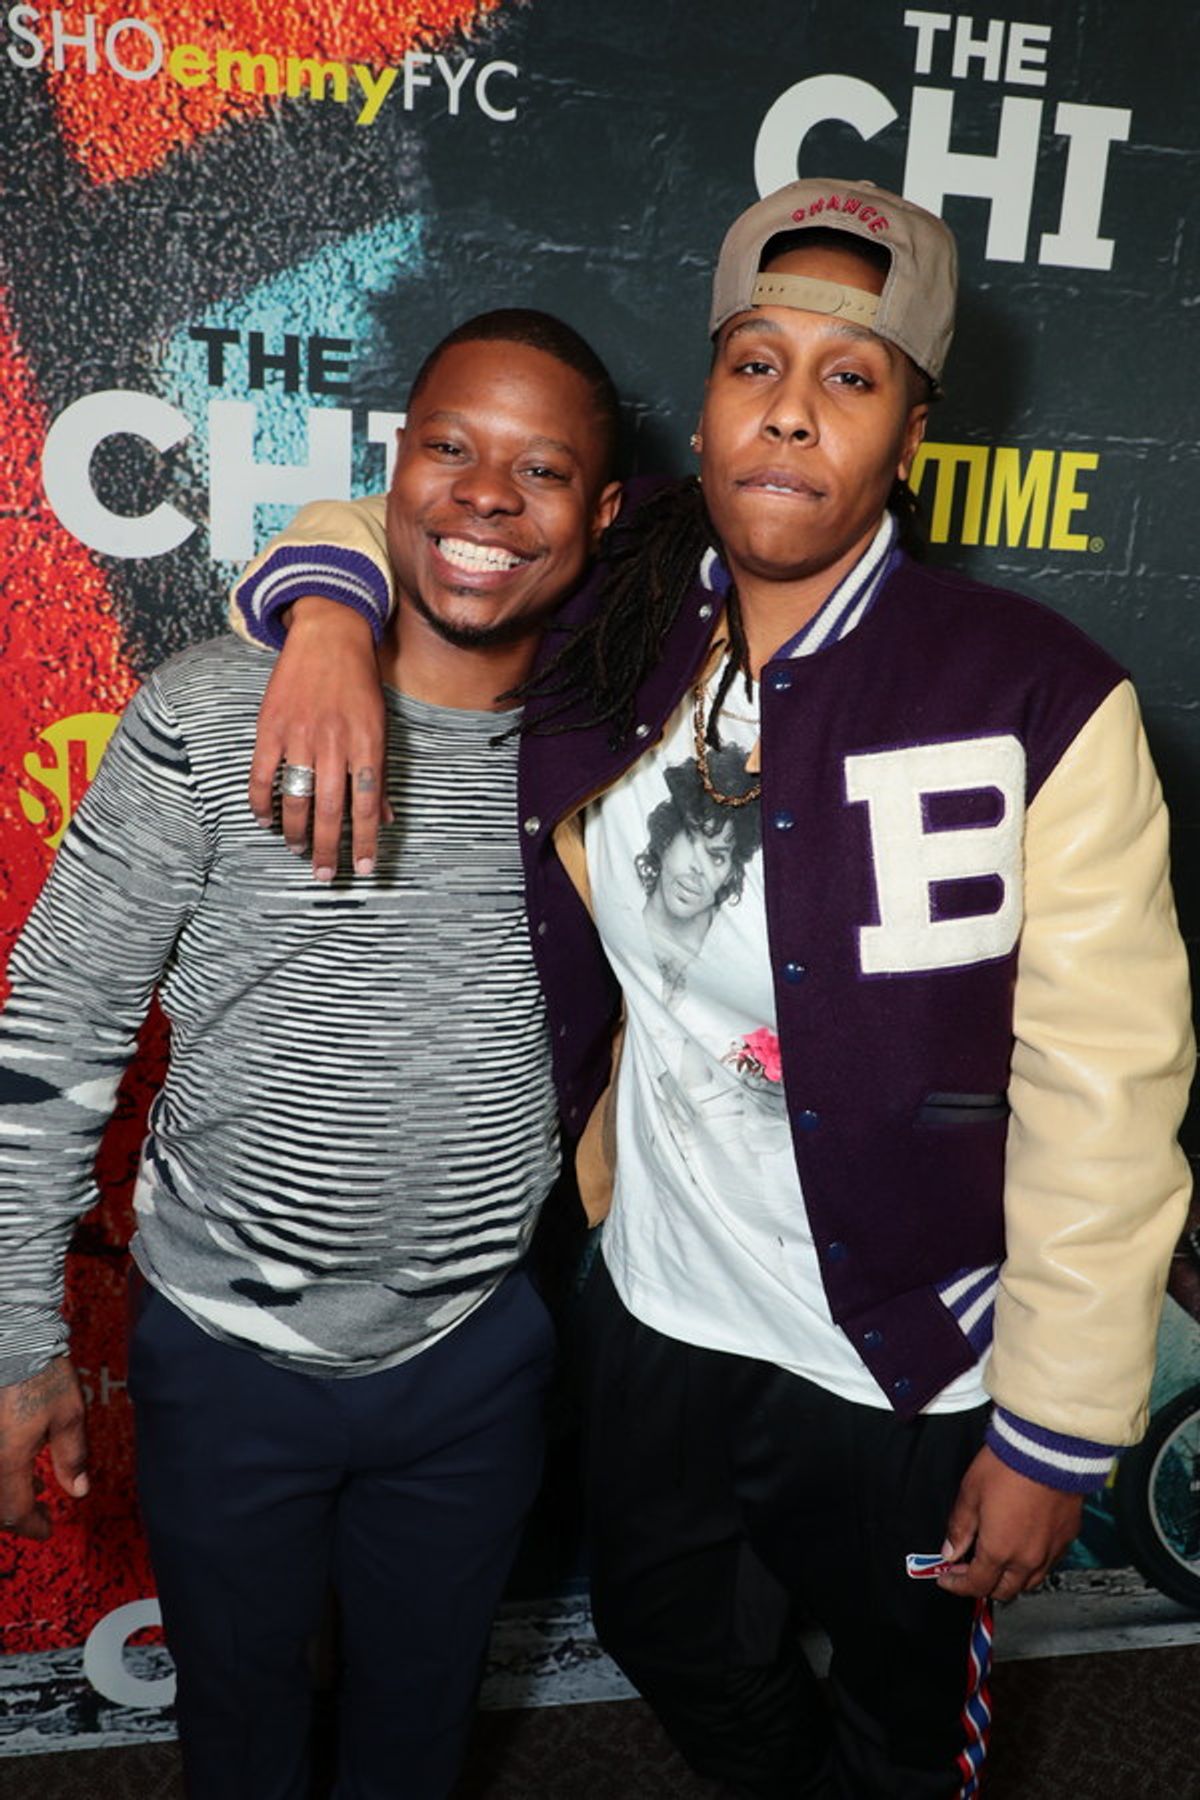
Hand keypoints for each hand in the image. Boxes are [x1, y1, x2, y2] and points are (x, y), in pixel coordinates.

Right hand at [0, 1357, 88, 1540]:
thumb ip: (71, 1457)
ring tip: (33, 1486)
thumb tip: (78, 1491)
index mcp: (7, 1460)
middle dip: (17, 1514)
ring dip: (8, 1494)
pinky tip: (17, 1463)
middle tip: (40, 1513)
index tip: (48, 1529)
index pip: (14, 1512)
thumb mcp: (68, 1415)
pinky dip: (2, 1473)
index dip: (33, 1527)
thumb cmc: (41, 1373)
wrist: (13, 1338)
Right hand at [248, 598, 388, 881]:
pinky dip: (261, 803)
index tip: (361, 869)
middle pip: (330, 809)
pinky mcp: (271, 727)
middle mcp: (334, 743)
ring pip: (295, 797)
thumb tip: (384, 818)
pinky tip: (265, 820)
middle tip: (324, 874)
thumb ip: (378, 772)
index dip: (364, 841)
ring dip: (295, 831)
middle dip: (327, 847)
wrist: (329, 635)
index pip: (367, 804)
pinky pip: (262, 775)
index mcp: (366, 744)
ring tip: (297, 849)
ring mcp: (300, 735)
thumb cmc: (359, 685)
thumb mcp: (379, 725)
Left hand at [936, 1445, 1082, 1600]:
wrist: (1049, 1449)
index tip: (948, 1579)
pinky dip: (1032, 1563)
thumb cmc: (1009, 1466)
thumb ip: (959, 1528)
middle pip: (1005, 1591)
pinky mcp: (1067, 1538)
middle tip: (968, 1569)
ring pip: (1029, 1581)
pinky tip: (1023, 1546)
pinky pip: (1048, 1563)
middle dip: (984, 1585)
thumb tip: (950, 1550)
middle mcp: (1027, 1558)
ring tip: (996, 1561)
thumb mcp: (970, 1493)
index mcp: (1000, 1550)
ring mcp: (1050, 1550)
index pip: (976, 1585)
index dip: (958, 1585)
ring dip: (1010, 1578)